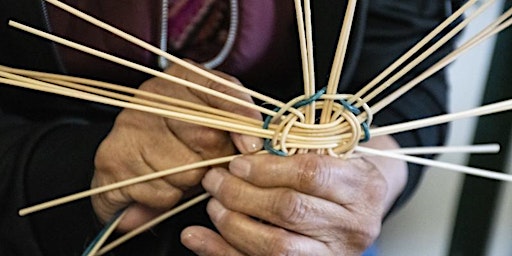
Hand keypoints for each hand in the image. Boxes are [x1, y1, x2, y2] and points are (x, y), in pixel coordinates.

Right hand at [91, 62, 261, 230]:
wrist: (125, 165)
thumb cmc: (177, 141)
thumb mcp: (210, 120)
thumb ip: (235, 120)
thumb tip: (255, 143)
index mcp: (179, 78)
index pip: (220, 89)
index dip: (241, 119)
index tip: (253, 146)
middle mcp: (150, 95)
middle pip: (207, 135)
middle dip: (216, 159)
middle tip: (209, 162)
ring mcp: (128, 125)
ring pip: (186, 169)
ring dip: (191, 181)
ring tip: (180, 171)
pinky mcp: (113, 158)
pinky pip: (163, 190)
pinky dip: (168, 196)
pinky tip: (160, 182)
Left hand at [182, 136, 406, 254]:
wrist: (361, 210)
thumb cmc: (338, 173)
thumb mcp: (330, 152)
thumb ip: (296, 148)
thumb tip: (244, 150)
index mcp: (361, 186)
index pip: (310, 174)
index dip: (266, 168)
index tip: (237, 163)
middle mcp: (354, 226)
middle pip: (289, 210)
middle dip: (241, 194)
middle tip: (214, 180)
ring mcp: (335, 255)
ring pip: (276, 246)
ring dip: (232, 224)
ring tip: (213, 204)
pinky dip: (223, 253)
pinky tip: (199, 238)